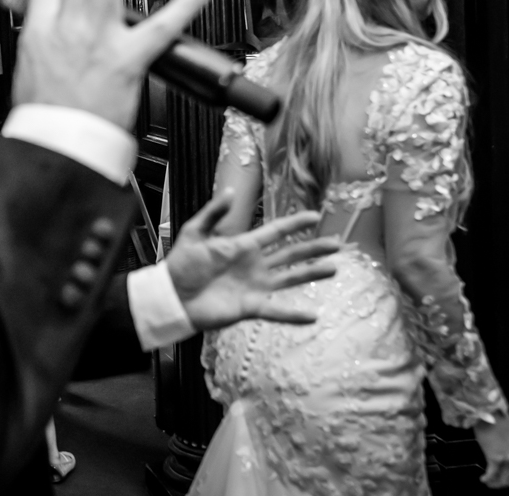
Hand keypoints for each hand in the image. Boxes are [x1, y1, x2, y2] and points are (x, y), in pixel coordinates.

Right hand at [12, 0, 212, 129]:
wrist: (58, 146)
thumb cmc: (44, 121)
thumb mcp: (28, 72)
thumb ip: (42, 44)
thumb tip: (50, 33)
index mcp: (40, 32)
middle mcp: (69, 28)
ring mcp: (100, 40)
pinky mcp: (129, 60)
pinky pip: (161, 27)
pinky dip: (184, 5)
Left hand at [166, 191, 338, 329]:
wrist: (172, 295)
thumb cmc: (181, 264)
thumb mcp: (195, 233)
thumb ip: (214, 213)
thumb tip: (231, 192)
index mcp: (243, 245)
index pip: (275, 232)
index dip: (295, 224)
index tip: (315, 216)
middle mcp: (254, 265)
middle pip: (290, 254)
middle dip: (313, 249)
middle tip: (337, 245)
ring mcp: (254, 286)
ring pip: (290, 278)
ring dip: (312, 273)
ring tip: (334, 269)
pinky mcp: (249, 307)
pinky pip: (276, 310)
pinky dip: (293, 315)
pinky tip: (313, 316)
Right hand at [476, 414, 508, 487]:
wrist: (488, 411)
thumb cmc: (497, 418)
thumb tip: (506, 456)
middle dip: (505, 483)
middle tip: (497, 484)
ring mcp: (508, 457)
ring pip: (503, 477)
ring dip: (495, 483)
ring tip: (489, 483)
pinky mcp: (495, 457)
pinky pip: (492, 473)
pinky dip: (487, 478)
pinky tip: (483, 479)